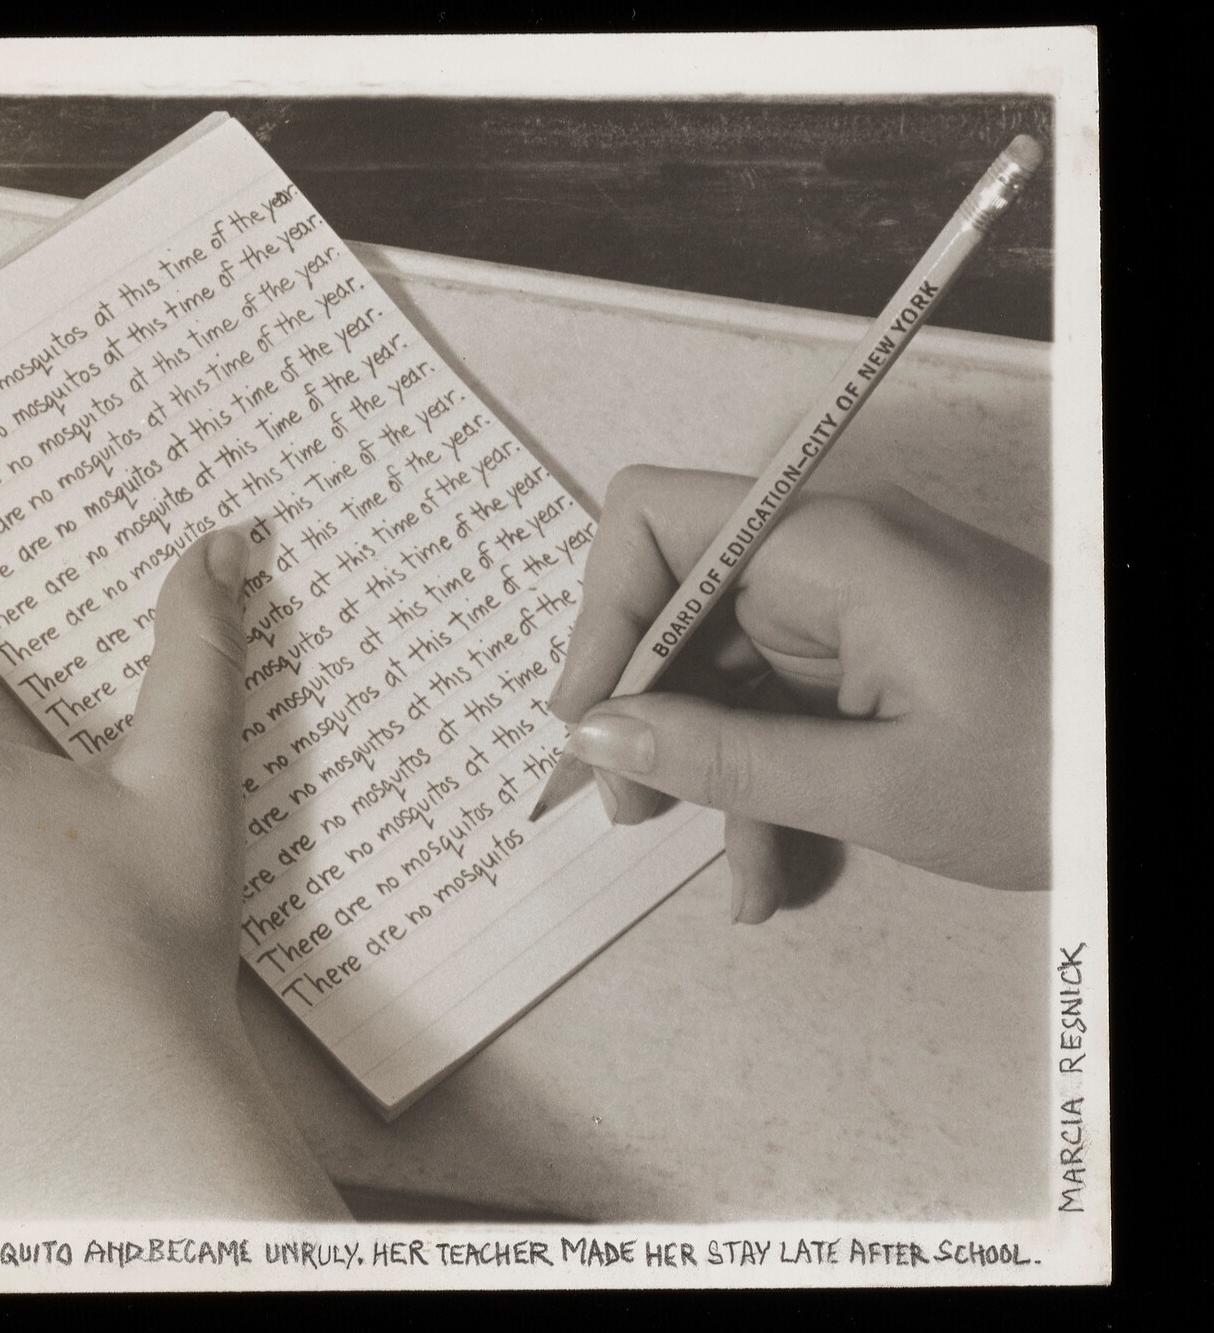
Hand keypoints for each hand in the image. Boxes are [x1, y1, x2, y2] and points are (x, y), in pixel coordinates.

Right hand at [550, 466, 1049, 920]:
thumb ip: (722, 759)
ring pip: (720, 667)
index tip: (587, 722)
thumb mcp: (875, 787)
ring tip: (738, 873)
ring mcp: (848, 599)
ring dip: (711, 770)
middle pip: (675, 602)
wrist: (1166, 782)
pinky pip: (773, 698)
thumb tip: (596, 737)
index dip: (599, 616)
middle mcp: (828, 553)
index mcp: (830, 547)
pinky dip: (761, 775)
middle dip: (646, 712)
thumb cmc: (1058, 770)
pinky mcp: (866, 646)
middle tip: (636, 814)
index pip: (654, 522)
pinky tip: (773, 866)